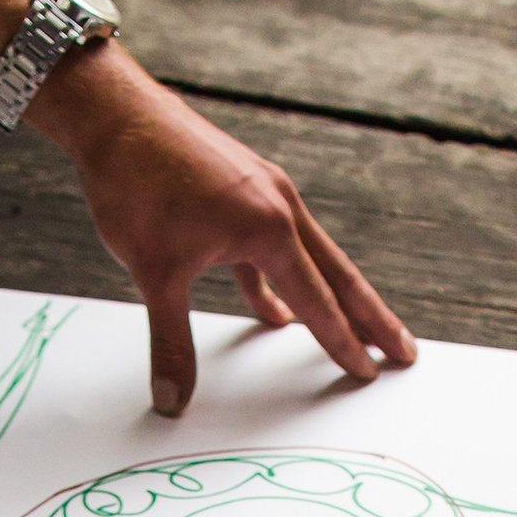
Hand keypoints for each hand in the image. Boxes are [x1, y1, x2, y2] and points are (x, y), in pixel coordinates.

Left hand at [31, 46, 414, 414]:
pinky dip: (278, 281)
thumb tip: (172, 402)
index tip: (368, 372)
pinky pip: (271, 247)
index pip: (317, 301)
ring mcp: (263, 192)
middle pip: (338, 275)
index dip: (342, 342)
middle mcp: (279, 205)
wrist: (113, 113)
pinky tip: (276, 312)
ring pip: (310, 258)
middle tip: (403, 353)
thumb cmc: (135, 184)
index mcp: (269, 228)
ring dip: (333, 297)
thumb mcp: (153, 275)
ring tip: (357, 329)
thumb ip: (170, 342)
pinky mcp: (241, 187)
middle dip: (371, 318)